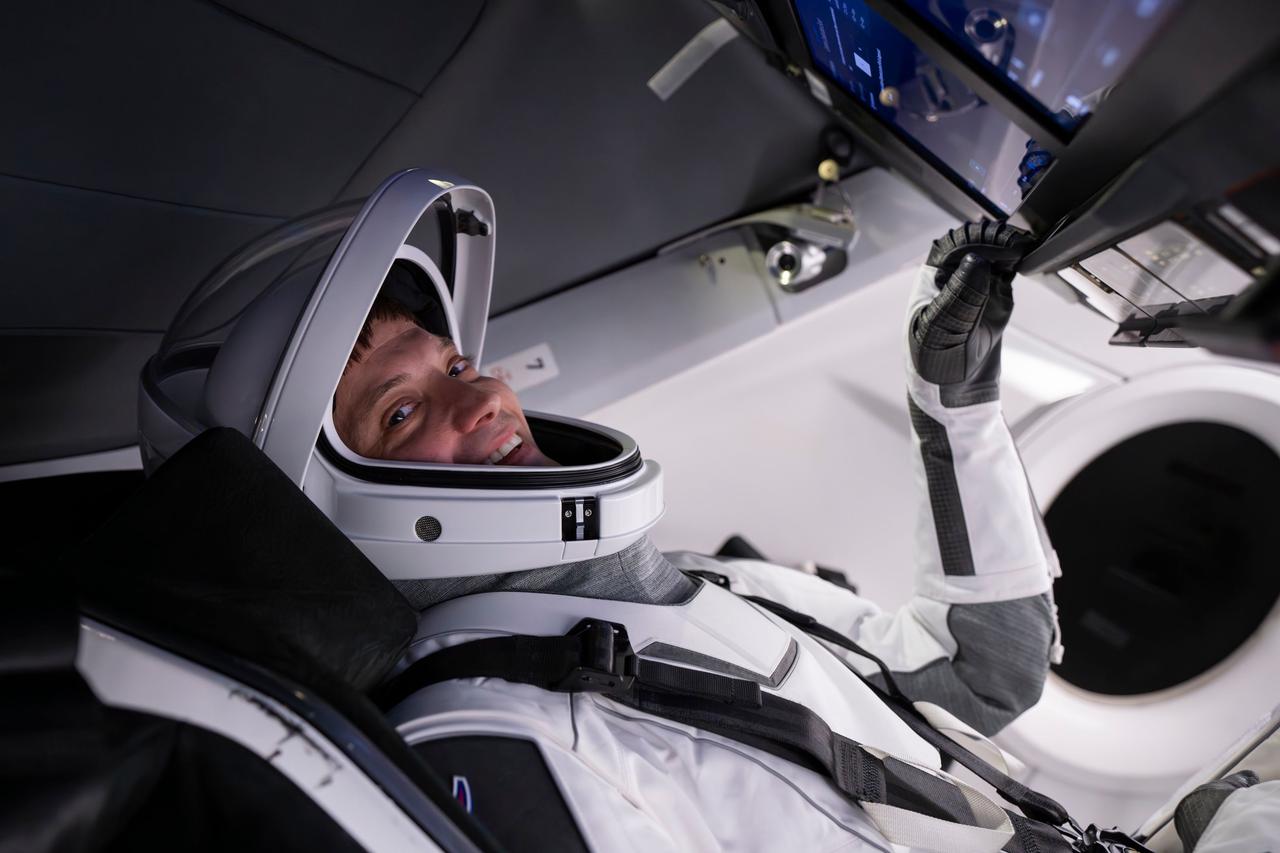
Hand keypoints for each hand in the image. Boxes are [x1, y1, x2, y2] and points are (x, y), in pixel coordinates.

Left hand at [909, 221, 1032, 404]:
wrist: (955, 394)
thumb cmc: (936, 365)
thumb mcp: (941, 331)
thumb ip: (959, 295)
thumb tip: (976, 260)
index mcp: (932, 279)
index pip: (955, 243)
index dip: (978, 238)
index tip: (1001, 246)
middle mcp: (953, 276)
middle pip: (976, 241)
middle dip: (997, 237)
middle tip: (1019, 243)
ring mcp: (975, 285)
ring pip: (994, 252)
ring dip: (1009, 245)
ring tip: (1026, 247)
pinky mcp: (994, 296)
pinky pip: (1007, 270)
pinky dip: (1018, 261)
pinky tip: (1027, 259)